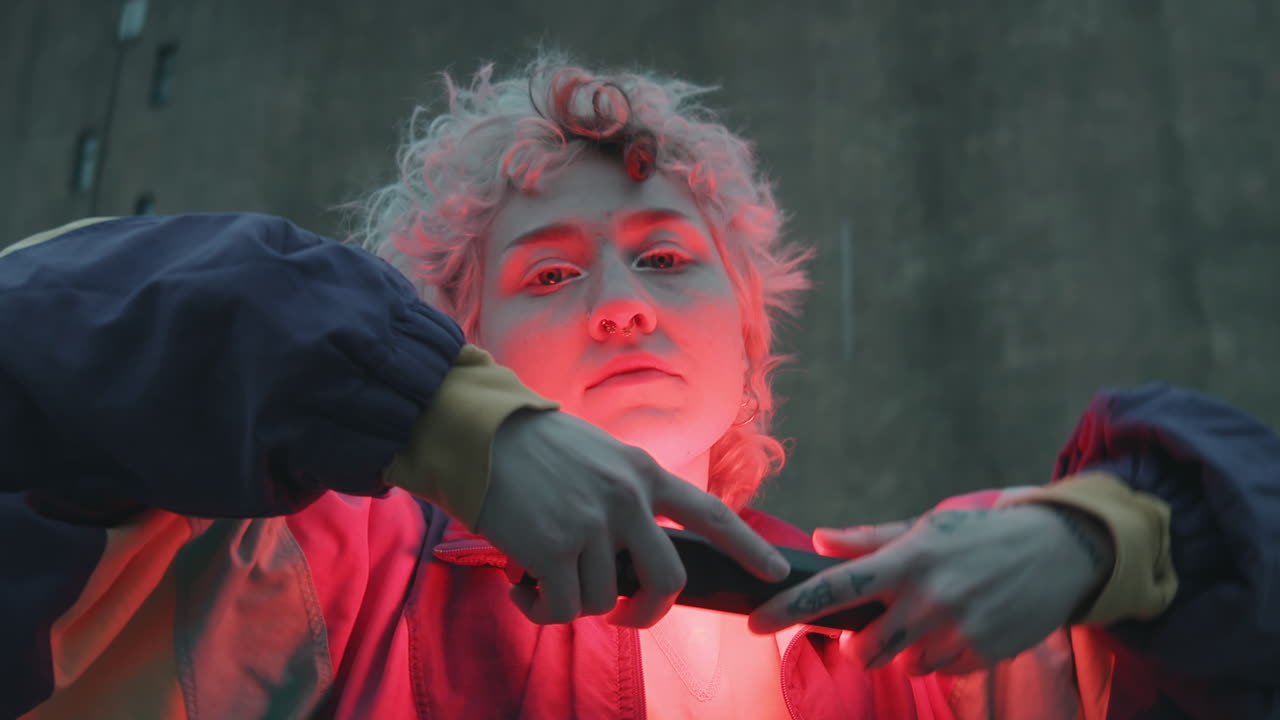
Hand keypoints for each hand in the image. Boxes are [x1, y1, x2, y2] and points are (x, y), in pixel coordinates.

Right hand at [477, 409, 790, 627]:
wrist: (477, 433)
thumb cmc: (530, 446)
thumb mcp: (597, 455)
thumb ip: (624, 495)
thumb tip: (628, 558)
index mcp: (642, 472)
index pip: (711, 513)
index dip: (748, 546)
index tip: (775, 570)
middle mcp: (626, 498)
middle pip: (666, 579)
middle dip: (646, 611)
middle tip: (619, 613)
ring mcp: (592, 524)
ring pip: (600, 600)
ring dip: (567, 601)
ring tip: (537, 575)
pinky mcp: (554, 549)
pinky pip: (562, 609)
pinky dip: (539, 608)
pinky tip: (520, 587)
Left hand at [748, 501, 1113, 675]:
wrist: (1057, 552)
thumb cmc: (979, 535)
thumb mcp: (925, 527)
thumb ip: (868, 541)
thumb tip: (817, 541)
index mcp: (907, 560)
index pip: (836, 589)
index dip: (791, 606)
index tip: (755, 621)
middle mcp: (929, 598)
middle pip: (864, 648)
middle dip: (860, 643)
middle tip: (875, 624)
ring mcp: (957, 630)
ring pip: (902, 663)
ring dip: (905, 648)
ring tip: (931, 615)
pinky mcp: (982, 654)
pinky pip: (937, 669)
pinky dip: (938, 654)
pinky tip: (959, 625)